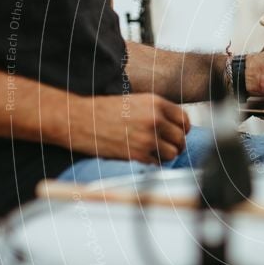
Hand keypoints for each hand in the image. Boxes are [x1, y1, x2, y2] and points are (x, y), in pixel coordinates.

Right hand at [69, 93, 190, 163]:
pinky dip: (153, 162)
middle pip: (181, 138)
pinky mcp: (137, 153)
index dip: (183, 129)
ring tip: (155, 152)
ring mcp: (147, 137)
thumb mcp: (135, 101)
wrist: (78, 119)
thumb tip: (178, 127)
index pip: (184, 119)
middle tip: (167, 146)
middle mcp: (155, 119)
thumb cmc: (105, 110)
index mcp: (156, 103)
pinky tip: (143, 157)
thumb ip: (157, 111)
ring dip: (166, 155)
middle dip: (176, 144)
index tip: (178, 134)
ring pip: (173, 153)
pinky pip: (157, 163)